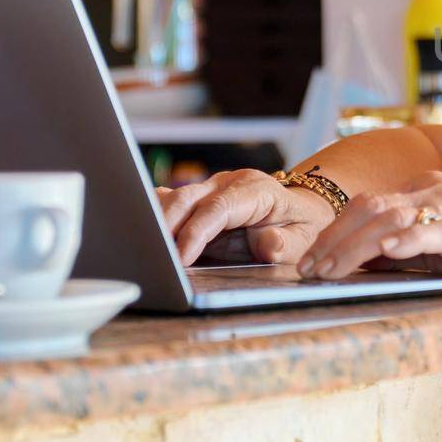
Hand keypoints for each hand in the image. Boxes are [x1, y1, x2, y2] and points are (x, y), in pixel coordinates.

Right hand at [157, 169, 336, 265]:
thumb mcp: (302, 239)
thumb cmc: (299, 226)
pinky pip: (169, 203)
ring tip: (140, 247)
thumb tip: (269, 244)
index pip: (219, 208)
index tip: (181, 257)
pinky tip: (140, 234)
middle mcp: (227, 183)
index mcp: (255, 190)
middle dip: (165, 226)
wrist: (299, 210)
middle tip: (151, 255)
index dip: (197, 232)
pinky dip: (153, 217)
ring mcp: (209, 188)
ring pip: (172, 198)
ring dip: (154, 221)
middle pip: (187, 198)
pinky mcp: (196, 199)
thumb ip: (285, 243)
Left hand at [297, 170, 441, 286]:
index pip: (365, 204)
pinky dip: (408, 238)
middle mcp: (433, 190)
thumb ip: (402, 246)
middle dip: (333, 240)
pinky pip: (435, 231)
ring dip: (355, 246)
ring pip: (391, 219)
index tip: (310, 260)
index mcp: (422, 188)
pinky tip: (388, 250)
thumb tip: (355, 263)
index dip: (332, 232)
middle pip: (369, 208)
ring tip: (330, 270)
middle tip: (309, 270)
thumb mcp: (438, 243)